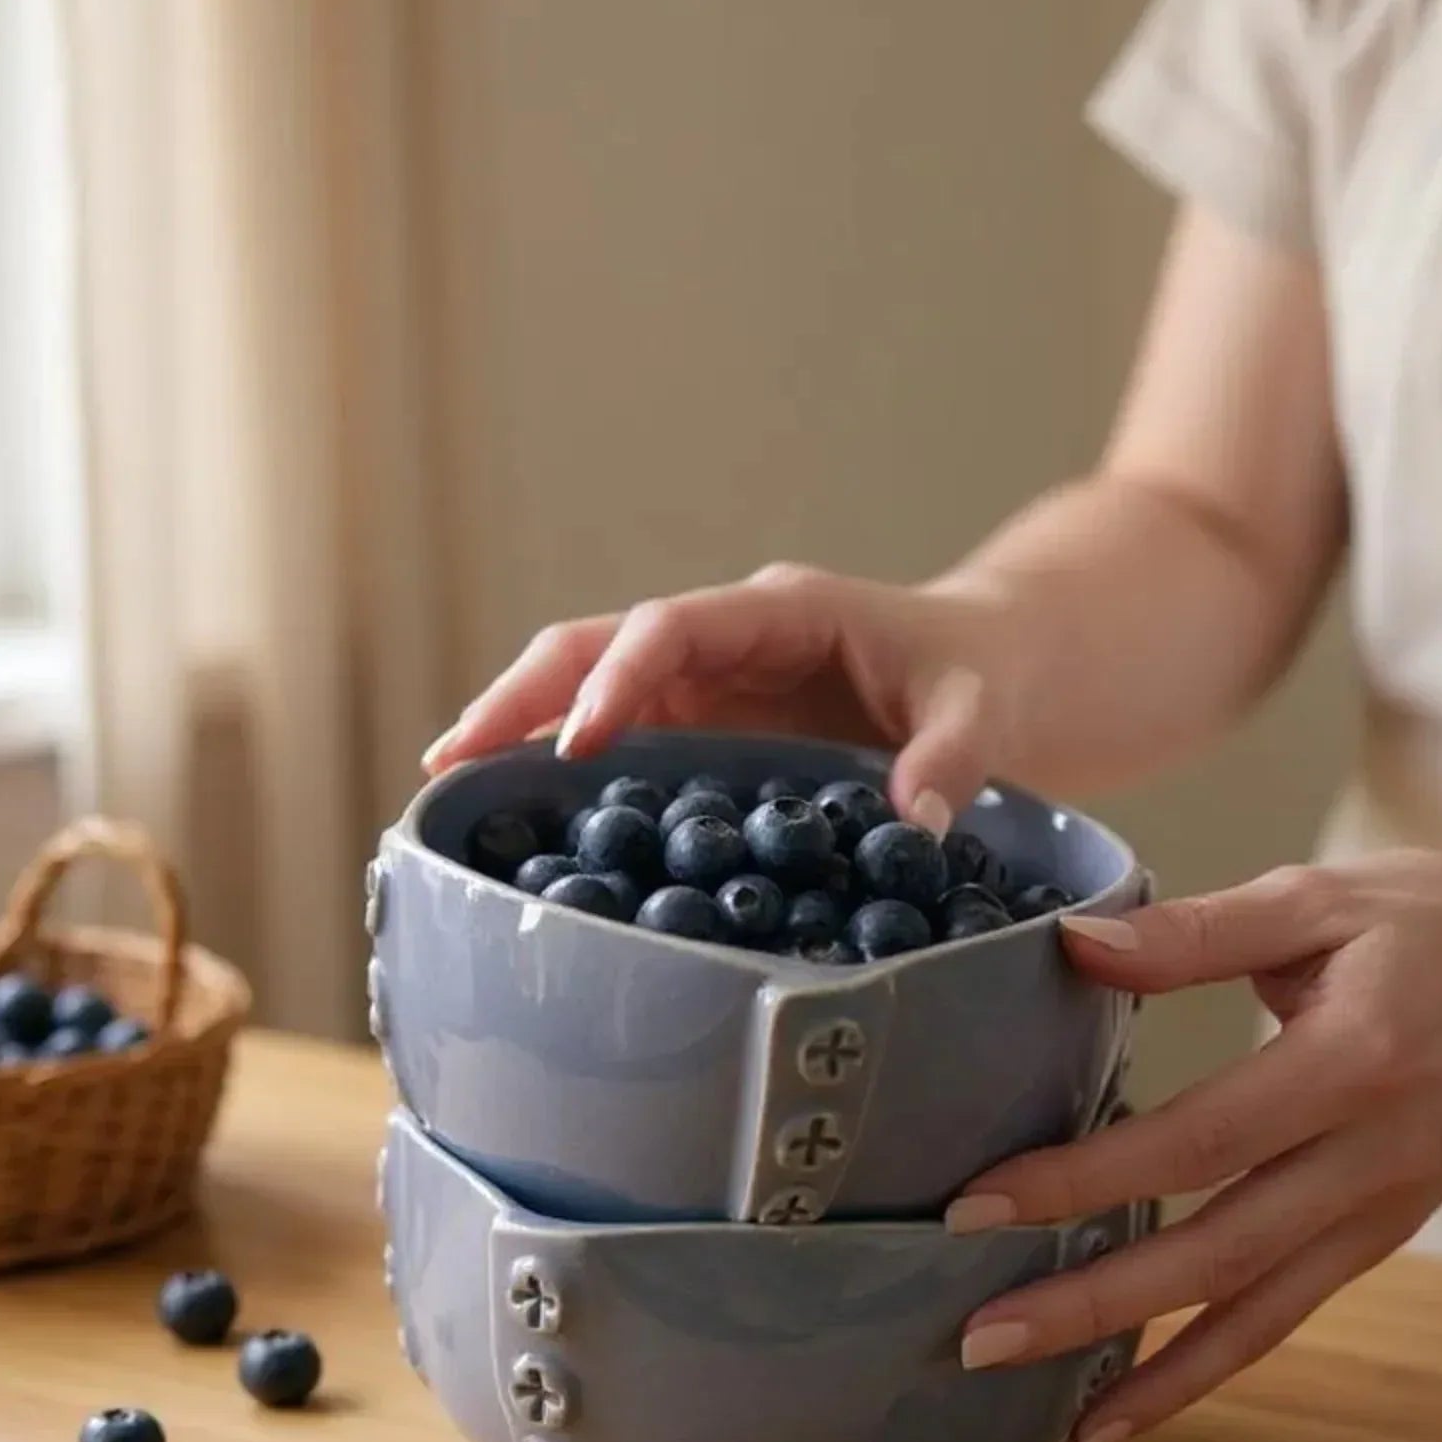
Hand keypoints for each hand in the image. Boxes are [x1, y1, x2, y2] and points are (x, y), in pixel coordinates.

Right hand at [421, 565, 1020, 832]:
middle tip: (450, 760)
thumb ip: (949, 760)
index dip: (621, 676)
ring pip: (587, 690)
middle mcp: (723, 642)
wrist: (994, 672)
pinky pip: (621, 746)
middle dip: (523, 696)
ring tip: (448, 793)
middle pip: (596, 647)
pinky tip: (521, 825)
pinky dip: (564, 773)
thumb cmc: (983, 673)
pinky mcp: (707, 733)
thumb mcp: (982, 709)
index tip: (580, 741)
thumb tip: (911, 829)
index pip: (672, 628)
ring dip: (520, 731)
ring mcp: (707, 688)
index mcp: (778, 612)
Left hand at [951, 850, 1441, 1441]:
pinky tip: (1126, 1412)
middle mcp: (1370, 1161)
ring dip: (1145, 1371)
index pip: (1197, 1140)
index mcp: (1352, 1063)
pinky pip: (1283, 1322)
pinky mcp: (1378, 1241)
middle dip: (1091, 1305)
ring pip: (1252, 1314)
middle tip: (977, 1337)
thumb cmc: (1434, 924)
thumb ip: (1198, 932)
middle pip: (1216, 1253)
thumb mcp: (1321, 898)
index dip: (1085, 1180)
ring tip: (1046, 1416)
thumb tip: (1078, 945)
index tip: (980, 1204)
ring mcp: (1381, 1215)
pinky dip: (1206, 1374)